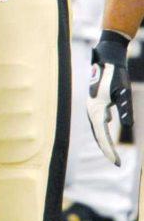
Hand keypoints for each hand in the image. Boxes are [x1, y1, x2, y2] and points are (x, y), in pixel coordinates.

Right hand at [88, 30, 133, 165]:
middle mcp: (91, 110)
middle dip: (106, 149)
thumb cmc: (115, 74)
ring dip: (103, 141)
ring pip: (96, 129)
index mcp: (96, 110)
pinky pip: (97, 122)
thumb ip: (125, 108)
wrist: (106, 58)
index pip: (102, 136)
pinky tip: (107, 130)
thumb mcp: (123, 91)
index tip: (116, 162)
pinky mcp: (95, 103)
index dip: (109, 150)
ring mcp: (91, 107)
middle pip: (98, 135)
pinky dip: (102, 131)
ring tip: (111, 154)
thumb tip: (128, 125)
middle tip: (116, 163)